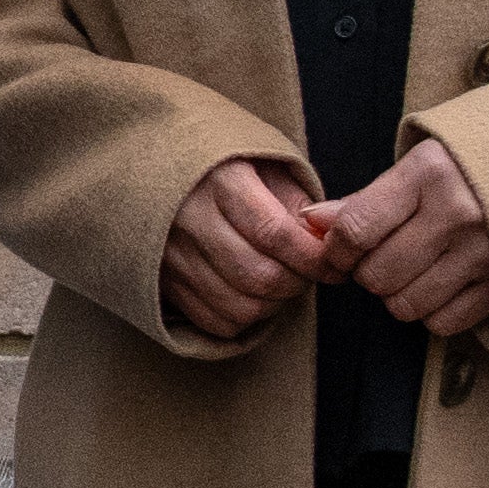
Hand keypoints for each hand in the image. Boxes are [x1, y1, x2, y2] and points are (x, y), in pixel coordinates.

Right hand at [162, 155, 329, 346]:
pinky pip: (214, 321)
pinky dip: (245, 319)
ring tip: (283, 284)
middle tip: (310, 274)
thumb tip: (322, 245)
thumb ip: (296, 203)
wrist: (156, 166)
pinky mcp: (164, 282)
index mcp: (219, 181)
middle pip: (257, 275)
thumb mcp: (264, 165)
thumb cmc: (223, 166)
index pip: (274, 232)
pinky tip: (255, 297)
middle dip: (297, 283)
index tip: (332, 263)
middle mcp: (189, 219)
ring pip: (238, 306)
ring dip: (274, 304)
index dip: (311, 256)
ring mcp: (171, 256)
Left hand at [322, 139, 488, 346]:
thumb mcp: (419, 167)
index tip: (339, 251)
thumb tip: (309, 222)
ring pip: (405, 304)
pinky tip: (442, 284)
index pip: (356, 229)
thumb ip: (364, 200)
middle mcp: (458, 213)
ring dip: (398, 294)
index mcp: (430, 173)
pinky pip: (443, 322)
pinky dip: (433, 311)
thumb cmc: (471, 167)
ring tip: (413, 269)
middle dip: (368, 272)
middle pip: (377, 274)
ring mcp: (485, 253)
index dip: (336, 249)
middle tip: (382, 257)